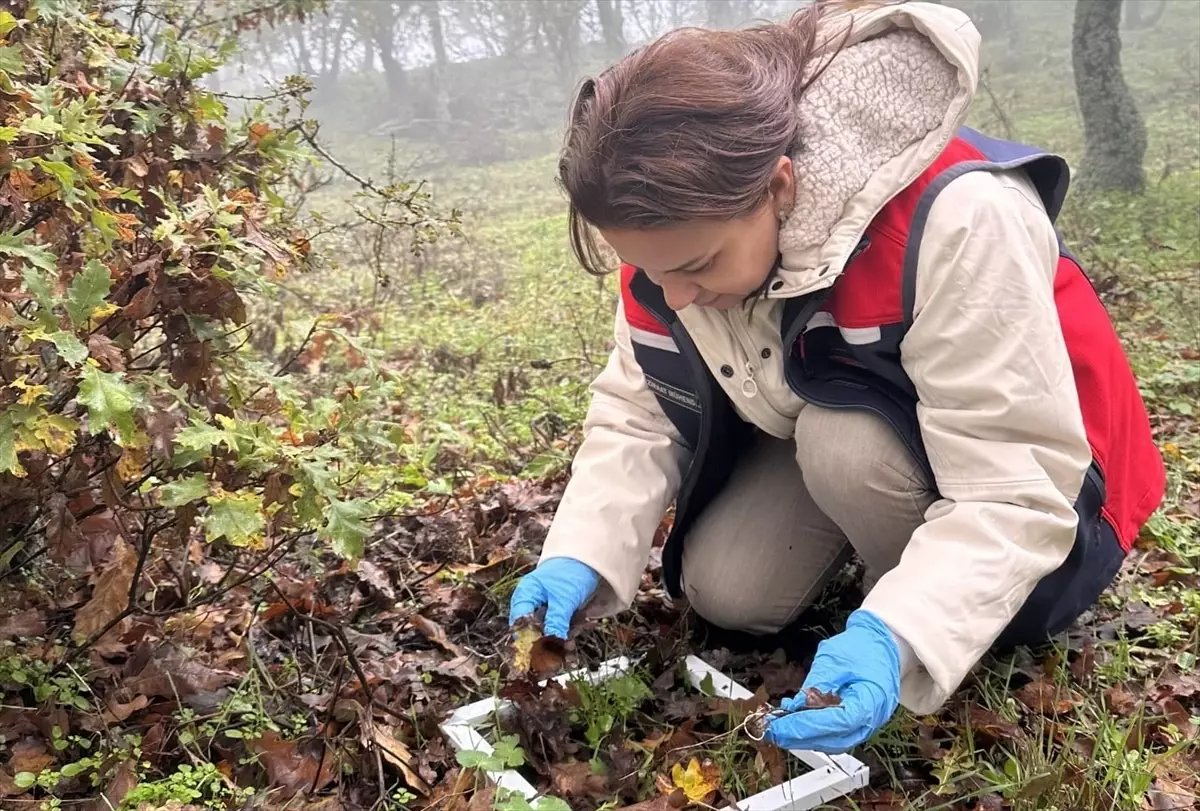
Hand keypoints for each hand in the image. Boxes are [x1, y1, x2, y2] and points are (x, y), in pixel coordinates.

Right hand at [508, 557, 599, 638]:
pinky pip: (562, 623)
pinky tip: (587, 624)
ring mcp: (546, 605)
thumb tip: (552, 643)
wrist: (591, 558)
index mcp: (526, 595)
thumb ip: (556, 621)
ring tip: (577, 638)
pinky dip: (572, 627)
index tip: (542, 650)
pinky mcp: (559, 608)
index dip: (528, 638)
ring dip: (564, 635)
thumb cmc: (571, 572)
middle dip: (550, 639)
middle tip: (565, 647)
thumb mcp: (564, 599)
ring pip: (550, 628)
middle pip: (535, 628)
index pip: (520, 622)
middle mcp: (532, 601)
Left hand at [762, 610, 900, 752]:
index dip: (808, 726)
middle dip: (801, 737)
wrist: (881, 644)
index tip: (783, 725)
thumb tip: (796, 706)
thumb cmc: (862, 647)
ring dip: (805, 738)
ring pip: (834, 742)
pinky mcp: (856, 723)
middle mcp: (873, 719)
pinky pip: (835, 735)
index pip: (839, 722)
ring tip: (779, 729)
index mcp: (873, 699)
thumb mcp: (835, 657)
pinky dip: (814, 733)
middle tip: (773, 731)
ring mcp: (866, 724)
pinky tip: (794, 724)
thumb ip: (817, 684)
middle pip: (836, 739)